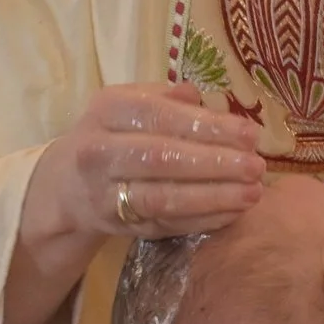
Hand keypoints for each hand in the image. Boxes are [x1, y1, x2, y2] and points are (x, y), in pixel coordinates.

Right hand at [23, 83, 264, 246]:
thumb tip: (202, 97)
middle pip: (161, 158)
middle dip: (215, 163)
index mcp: (108, 109)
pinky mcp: (116, 225)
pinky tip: (233, 213)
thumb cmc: (115, 134)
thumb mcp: (132, 104)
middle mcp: (99, 151)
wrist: (66, 185)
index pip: (161, 116)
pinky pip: (164, 223)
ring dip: (213, 197)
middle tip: (257, 167)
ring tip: (253, 193)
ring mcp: (104, 192)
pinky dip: (202, 220)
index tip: (249, 135)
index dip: (208, 127)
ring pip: (162, 197)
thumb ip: (168, 99)